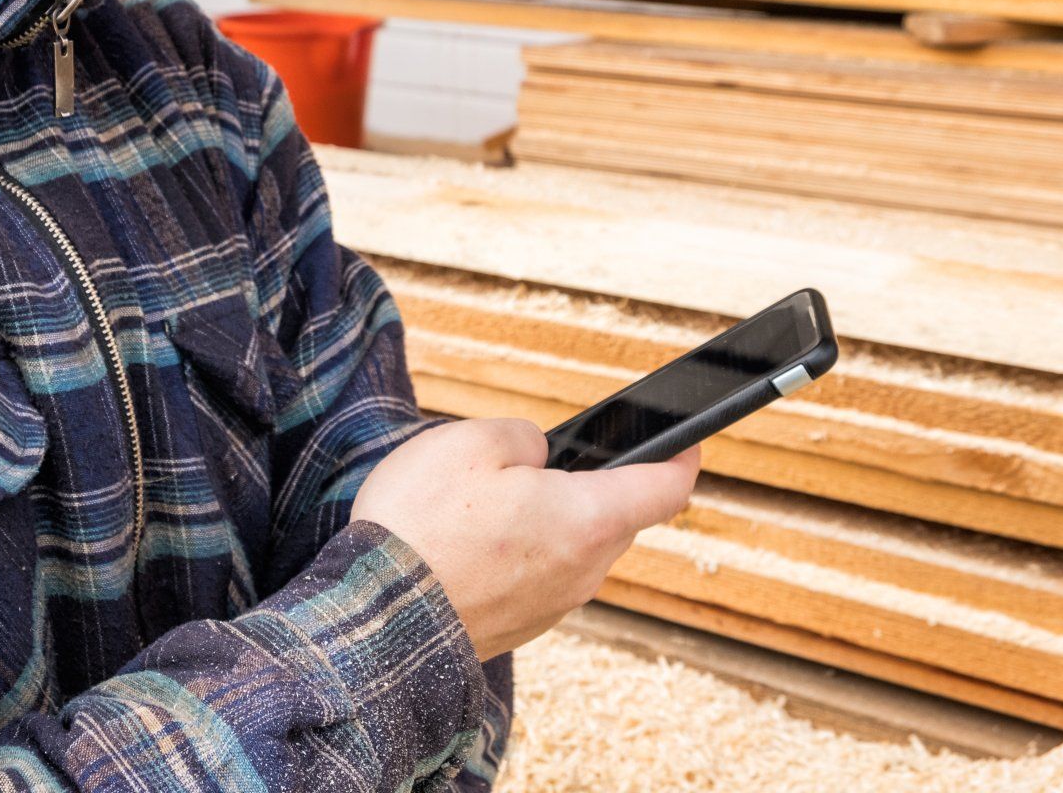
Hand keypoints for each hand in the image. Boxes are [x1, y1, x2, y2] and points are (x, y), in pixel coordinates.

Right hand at [351, 418, 698, 661]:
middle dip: (584, 483)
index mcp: (588, 519)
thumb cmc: (423, 526)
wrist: (378, 621)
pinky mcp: (521, 626)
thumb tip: (540, 456)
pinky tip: (466, 541)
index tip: (684, 440)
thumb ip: (522, 436)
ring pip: (572, 546)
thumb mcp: (469, 442)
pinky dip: (517, 553)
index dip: (682, 456)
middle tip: (526, 462)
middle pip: (613, 515)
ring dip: (544, 520)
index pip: (666, 488)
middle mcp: (585, 570)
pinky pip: (537, 575)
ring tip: (480, 503)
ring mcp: (554, 605)